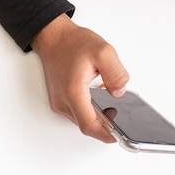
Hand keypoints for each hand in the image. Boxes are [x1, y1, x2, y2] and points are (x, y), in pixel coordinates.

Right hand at [31, 14, 128, 141]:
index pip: (89, 125)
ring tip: (111, 107)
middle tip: (121, 118)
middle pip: (85, 125)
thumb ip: (116, 74)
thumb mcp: (104, 51)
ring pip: (81, 120)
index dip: (104, 134)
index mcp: (73, 92)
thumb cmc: (72, 43)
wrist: (53, 38)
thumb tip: (120, 92)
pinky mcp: (60, 101)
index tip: (118, 136)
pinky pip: (77, 112)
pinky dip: (90, 110)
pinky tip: (100, 100)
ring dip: (97, 118)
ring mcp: (59, 103)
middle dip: (104, 126)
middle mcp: (63, 102)